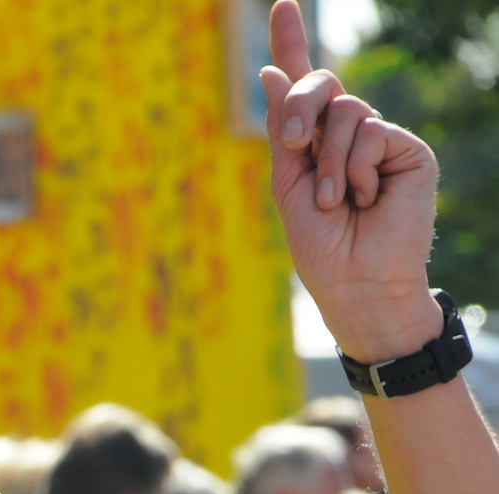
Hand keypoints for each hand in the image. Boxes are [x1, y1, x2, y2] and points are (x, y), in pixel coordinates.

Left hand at [261, 0, 443, 363]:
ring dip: (329, 161)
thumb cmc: (320, 244)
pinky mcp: (408, 149)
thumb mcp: (289, 183)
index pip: (303, 85)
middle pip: (321, 84)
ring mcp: (380, 139)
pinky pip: (371, 132)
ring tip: (336, 202)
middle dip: (299, 106)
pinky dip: (355, 169)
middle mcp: (348, 133)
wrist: (356, 281)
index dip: (291, 43)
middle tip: (291, 143)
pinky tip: (365, 199)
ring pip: (345, 111)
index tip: (281, 4)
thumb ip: (282, 129)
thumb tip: (270, 72)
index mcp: (314, 141)